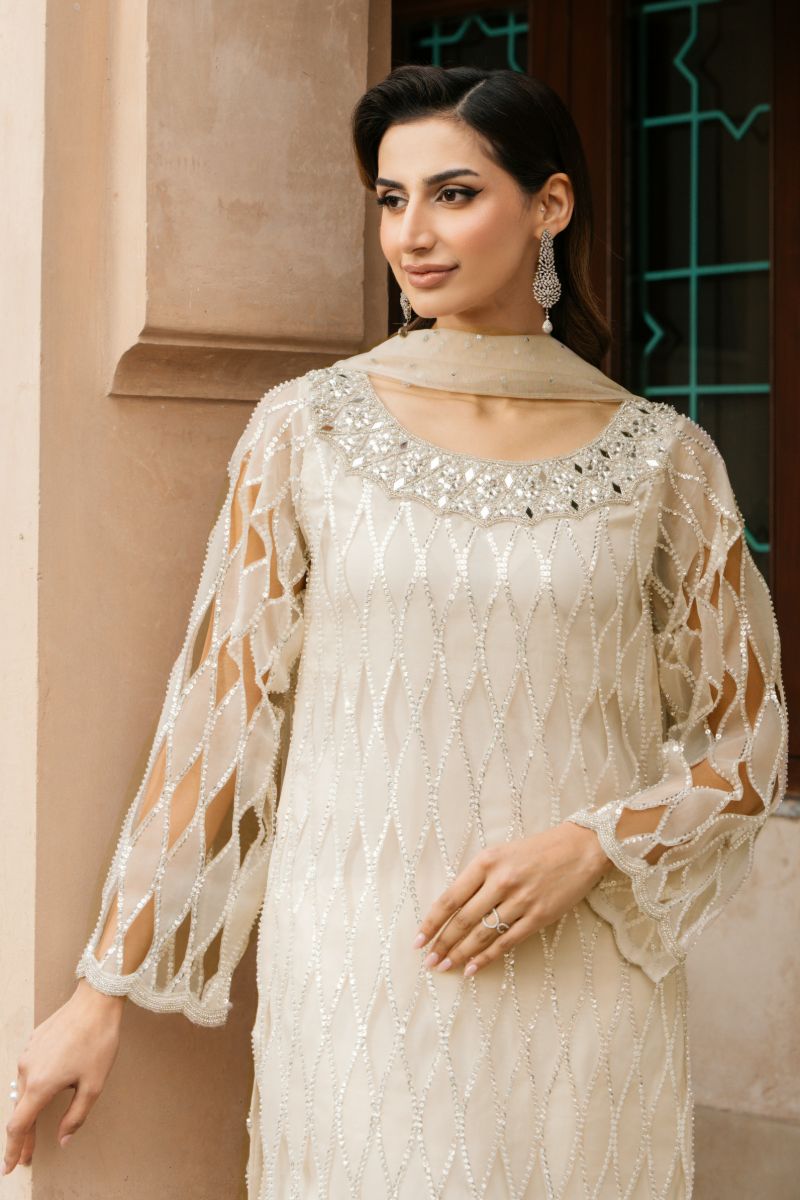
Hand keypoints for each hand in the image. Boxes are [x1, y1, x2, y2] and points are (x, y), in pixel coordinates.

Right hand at [2, 980, 124, 1175]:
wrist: (95, 1002)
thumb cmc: (98, 1042)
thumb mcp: (93, 1085)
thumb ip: (76, 1116)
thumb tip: (63, 1139)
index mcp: (40, 1085)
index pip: (19, 1126)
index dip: (13, 1149)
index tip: (9, 1167)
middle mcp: (27, 1070)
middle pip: (20, 1111)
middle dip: (23, 1137)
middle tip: (27, 1156)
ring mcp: (28, 1054)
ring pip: (23, 1091)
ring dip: (28, 1112)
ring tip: (34, 1131)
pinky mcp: (33, 1042)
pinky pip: (29, 1072)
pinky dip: (32, 1090)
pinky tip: (42, 1094)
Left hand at [412, 822, 611, 977]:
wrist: (580, 848)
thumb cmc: (537, 850)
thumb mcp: (501, 853)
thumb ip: (478, 877)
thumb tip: (452, 910)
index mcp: (486, 861)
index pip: (450, 897)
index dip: (432, 922)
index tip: (418, 940)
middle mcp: (501, 880)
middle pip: (463, 919)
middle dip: (442, 943)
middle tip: (429, 961)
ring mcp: (521, 900)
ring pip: (482, 934)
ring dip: (460, 954)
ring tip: (445, 966)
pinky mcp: (539, 916)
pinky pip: (507, 942)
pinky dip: (487, 957)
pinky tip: (472, 968)